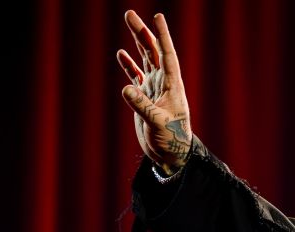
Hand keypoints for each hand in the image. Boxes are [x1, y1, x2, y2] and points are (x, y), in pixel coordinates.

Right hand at [116, 10, 191, 173]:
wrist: (171, 155)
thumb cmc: (171, 140)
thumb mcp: (158, 124)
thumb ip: (143, 106)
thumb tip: (126, 88)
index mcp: (172, 86)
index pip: (168, 55)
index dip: (163, 36)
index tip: (157, 17)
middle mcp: (164, 83)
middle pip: (153, 52)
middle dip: (142, 33)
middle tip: (130, 15)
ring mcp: (154, 89)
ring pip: (145, 59)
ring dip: (137, 41)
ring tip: (129, 22)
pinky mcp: (145, 98)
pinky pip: (136, 76)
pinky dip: (129, 65)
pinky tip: (122, 54)